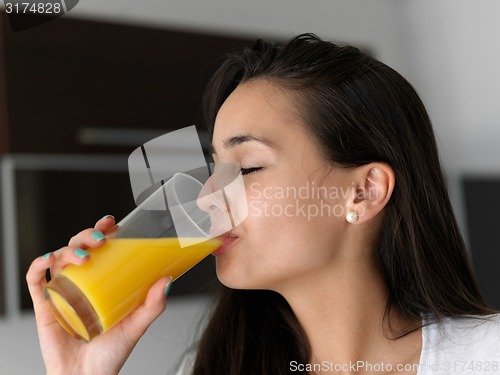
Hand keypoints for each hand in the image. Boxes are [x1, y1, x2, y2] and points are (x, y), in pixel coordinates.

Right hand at [26, 215, 170, 374]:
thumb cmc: (110, 354)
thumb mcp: (136, 325)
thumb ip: (153, 305)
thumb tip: (167, 280)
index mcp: (101, 282)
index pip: (100, 249)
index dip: (103, 230)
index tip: (112, 222)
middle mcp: (81, 283)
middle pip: (78, 248)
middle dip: (86, 236)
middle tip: (101, 239)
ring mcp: (62, 292)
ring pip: (58, 258)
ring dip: (68, 250)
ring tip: (84, 258)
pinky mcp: (45, 306)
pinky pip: (35, 281)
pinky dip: (37, 266)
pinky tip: (46, 261)